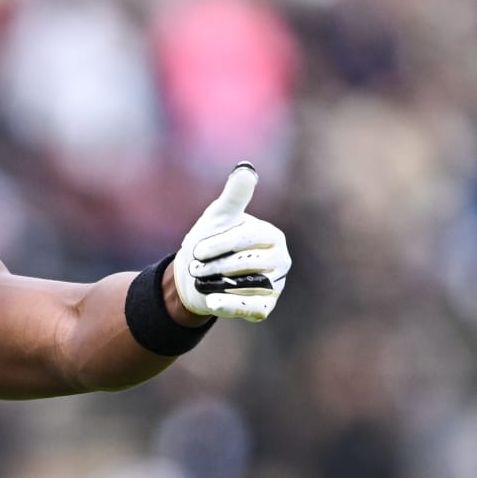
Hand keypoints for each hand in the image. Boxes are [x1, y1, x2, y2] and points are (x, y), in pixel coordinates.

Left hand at [175, 163, 289, 321]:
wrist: (196, 278)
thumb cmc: (210, 243)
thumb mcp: (219, 217)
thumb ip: (234, 196)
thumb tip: (246, 169)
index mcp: (272, 236)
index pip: (249, 238)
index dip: (220, 244)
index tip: (196, 250)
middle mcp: (280, 261)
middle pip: (248, 263)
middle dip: (217, 265)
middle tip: (195, 267)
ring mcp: (274, 286)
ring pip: (248, 285)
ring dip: (218, 283)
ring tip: (201, 280)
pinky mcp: (264, 308)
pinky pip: (251, 309)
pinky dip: (230, 305)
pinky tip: (211, 302)